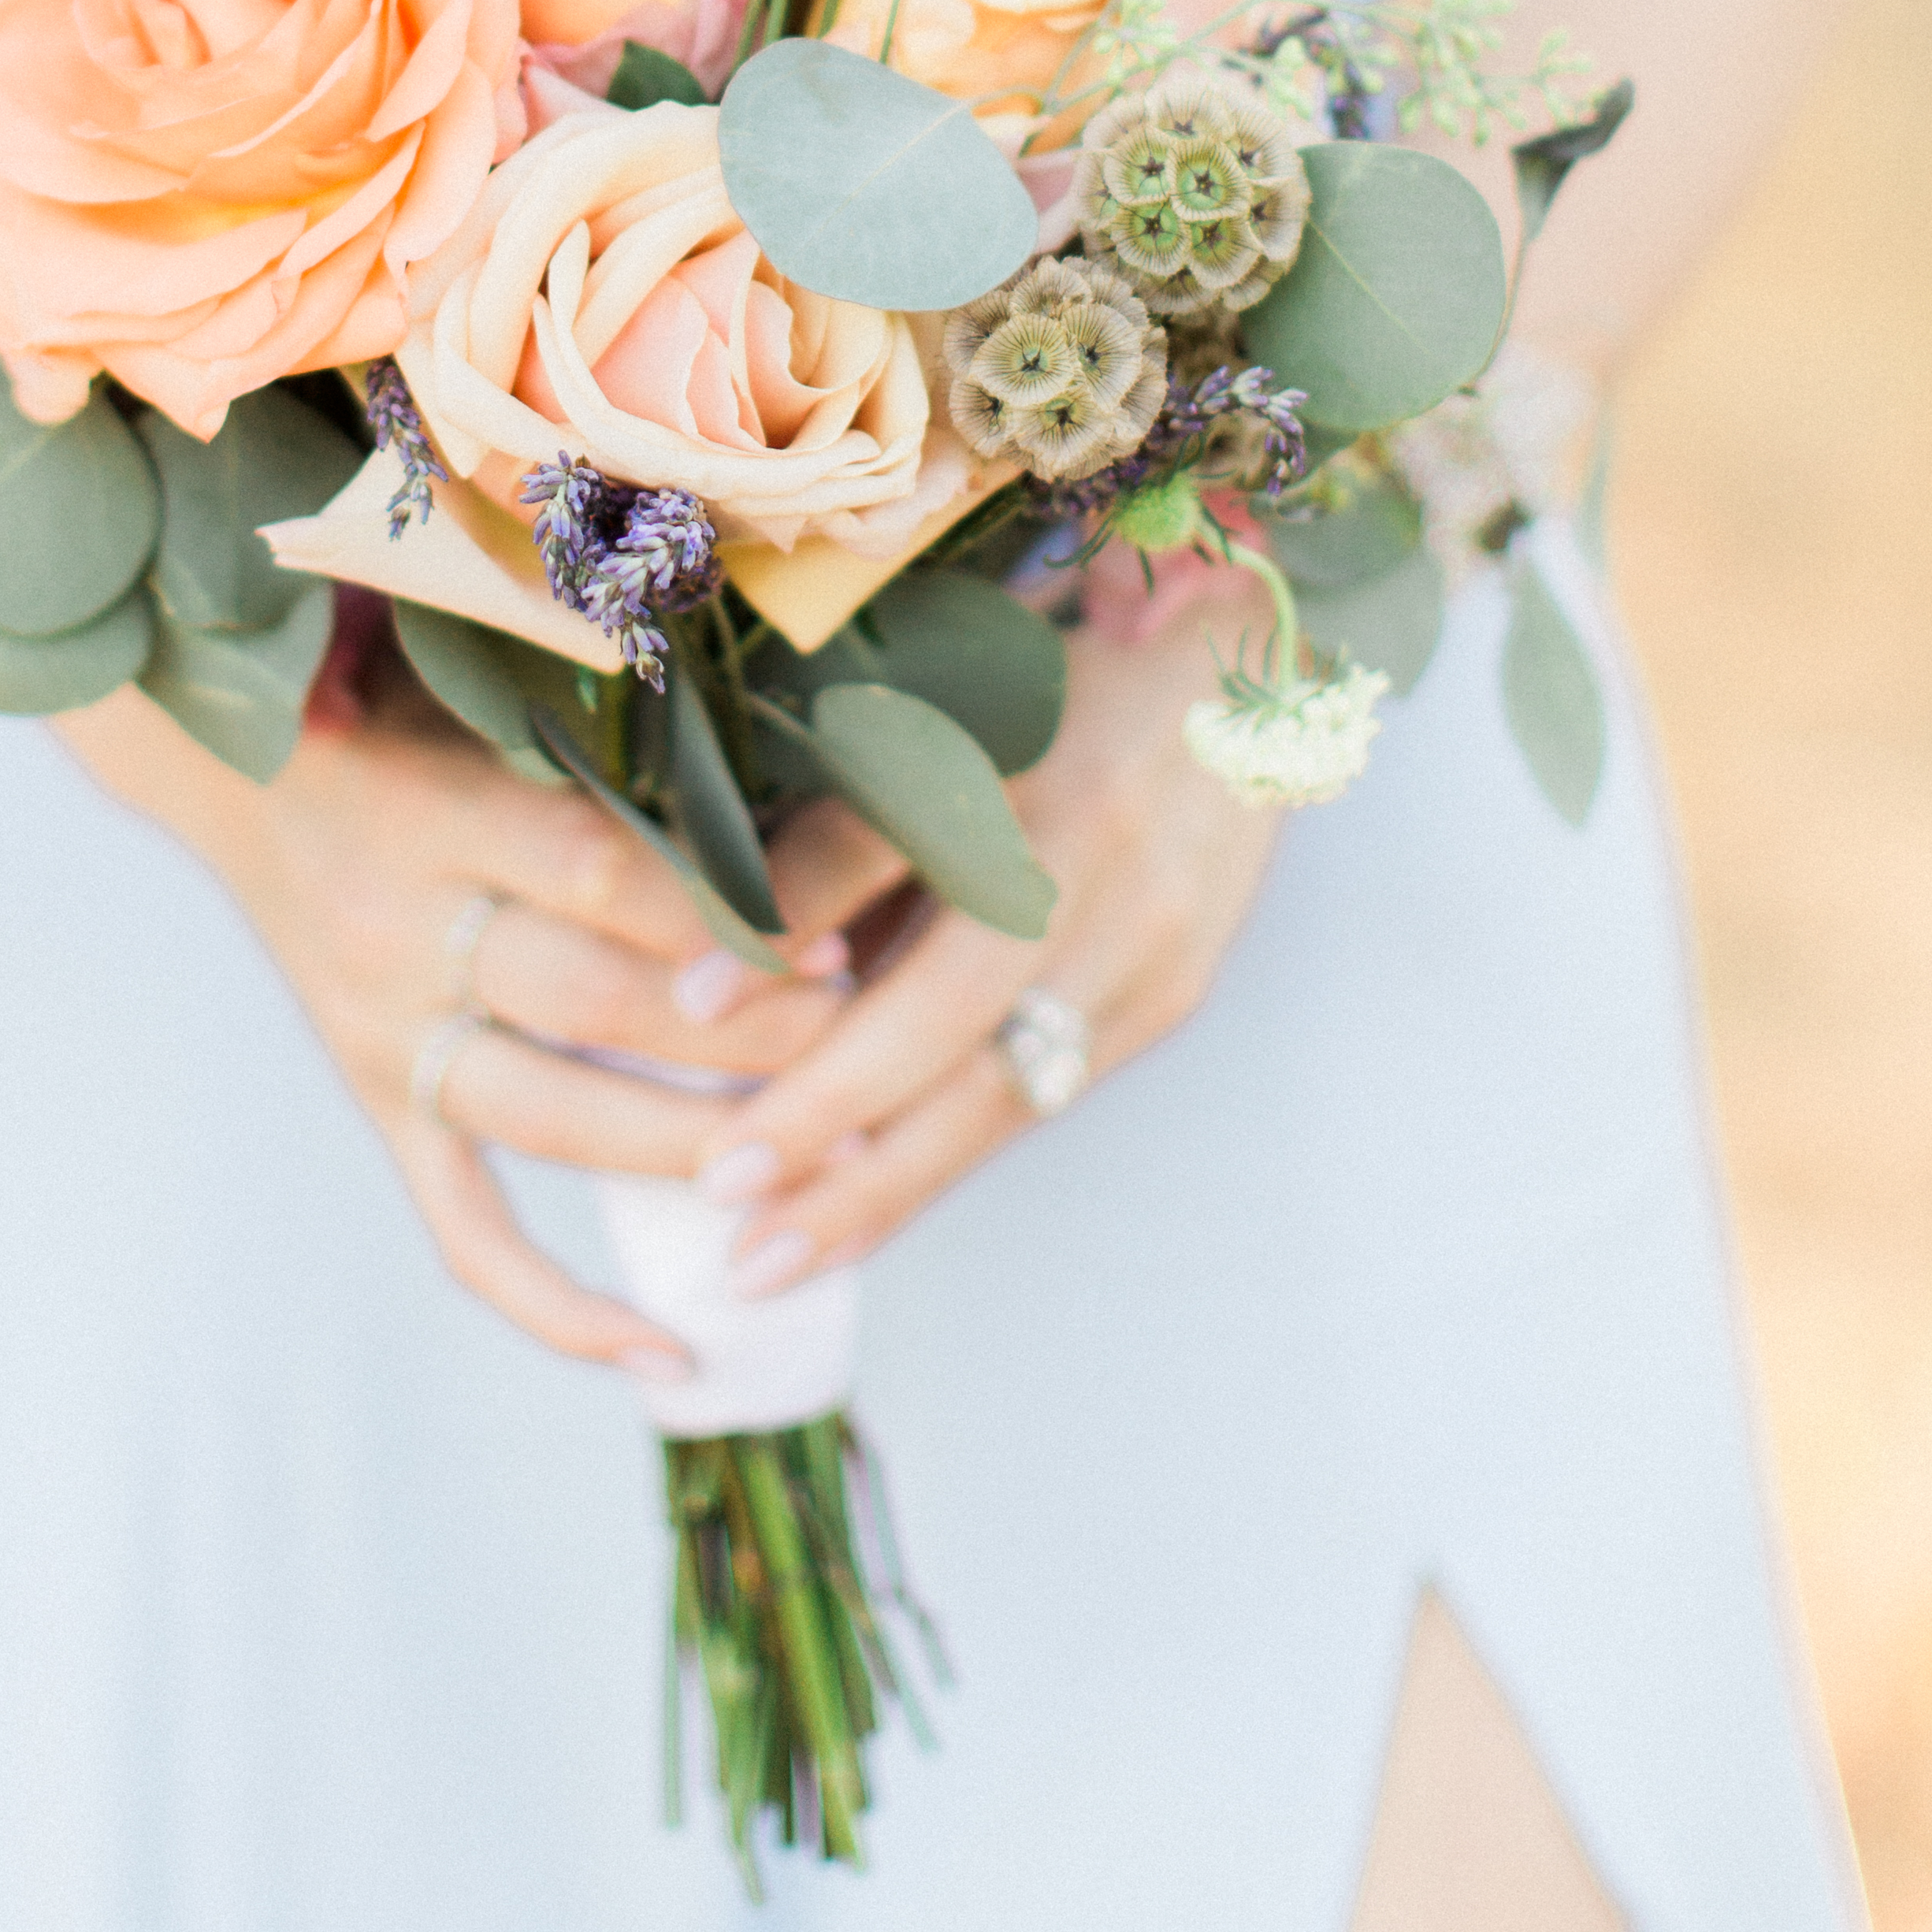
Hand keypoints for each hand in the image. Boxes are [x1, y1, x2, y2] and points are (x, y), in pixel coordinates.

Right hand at [62, 666, 851, 1372]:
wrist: (234, 768)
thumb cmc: (395, 694)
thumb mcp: (461, 665)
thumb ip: (575, 683)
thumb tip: (729, 638)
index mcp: (428, 810)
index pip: (595, 876)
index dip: (718, 913)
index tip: (835, 930)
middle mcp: (395, 935)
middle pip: (588, 1004)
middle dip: (737, 1031)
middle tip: (859, 1036)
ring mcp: (385, 1038)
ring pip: (549, 1122)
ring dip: (688, 1146)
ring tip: (815, 1161)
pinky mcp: (381, 1107)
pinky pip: (466, 1233)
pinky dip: (559, 1305)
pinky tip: (670, 1350)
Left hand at [705, 563, 1283, 1297]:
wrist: (1240, 676)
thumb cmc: (1053, 683)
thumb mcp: (944, 708)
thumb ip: (841, 825)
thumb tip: (721, 965)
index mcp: (1025, 757)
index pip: (888, 845)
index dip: (786, 919)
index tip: (691, 1003)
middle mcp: (1094, 857)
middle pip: (954, 1004)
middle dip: (834, 1108)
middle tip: (722, 1187)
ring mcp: (1146, 941)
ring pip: (1005, 1086)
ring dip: (884, 1182)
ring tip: (777, 1255)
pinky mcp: (1168, 997)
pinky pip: (1043, 1097)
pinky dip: (944, 1161)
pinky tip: (863, 1215)